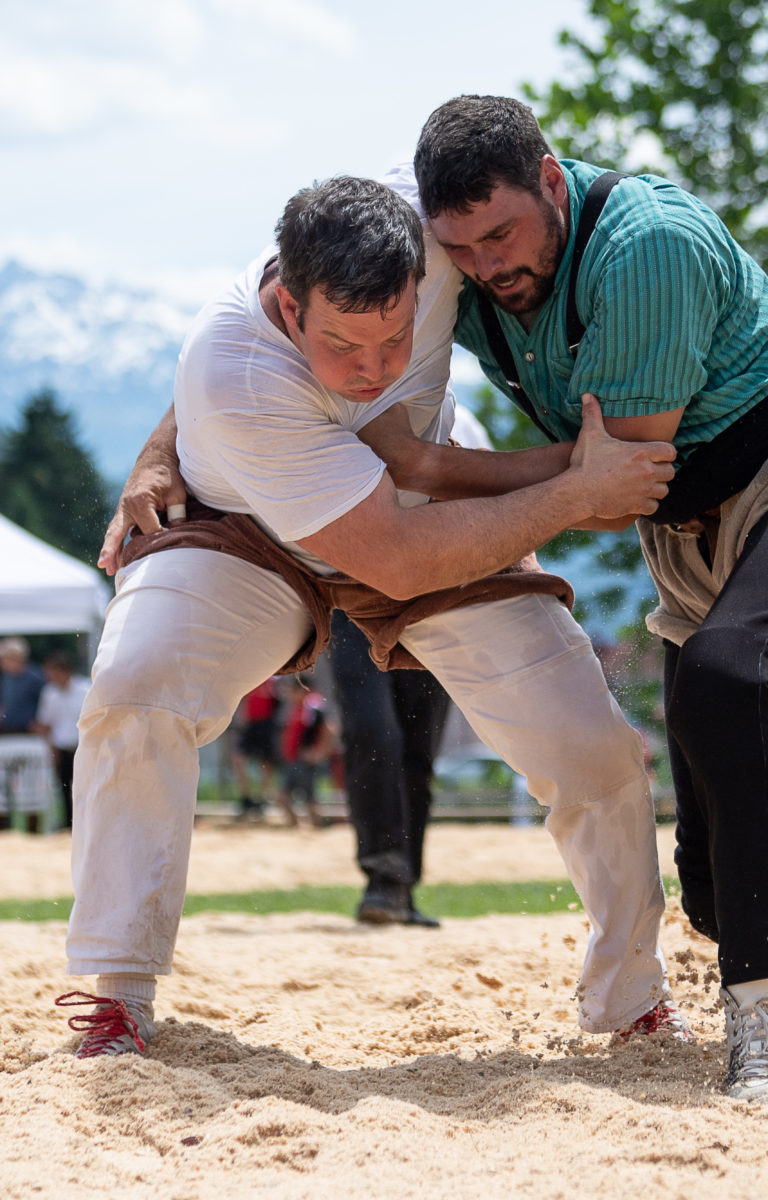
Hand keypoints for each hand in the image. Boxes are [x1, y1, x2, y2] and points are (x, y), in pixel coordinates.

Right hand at [98, 459, 186, 575]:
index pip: (151, 532)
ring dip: (111, 551)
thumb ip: (176, 515)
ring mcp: (122, 509)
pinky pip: (116, 529)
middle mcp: (126, 506)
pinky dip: (114, 543)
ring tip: (107, 570)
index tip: (171, 547)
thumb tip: (177, 536)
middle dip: (112, 550)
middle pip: (118, 533)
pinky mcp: (123, 511)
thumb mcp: (177, 494)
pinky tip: (112, 559)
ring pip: (114, 533)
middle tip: (105, 566)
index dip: (162, 541)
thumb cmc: (168, 475)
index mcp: (140, 502)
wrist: (156, 458)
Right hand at [571, 394, 675, 518]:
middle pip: (671, 471)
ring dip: (657, 488)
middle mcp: (646, 471)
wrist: (577, 491)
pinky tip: (639, 500)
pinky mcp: (636, 505)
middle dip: (663, 471)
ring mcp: (643, 490)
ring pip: (664, 490)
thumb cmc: (584, 463)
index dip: (666, 453)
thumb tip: (587, 394)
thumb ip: (592, 414)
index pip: (670, 451)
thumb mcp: (590, 435)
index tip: (657, 456)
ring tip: (646, 486)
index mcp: (640, 452)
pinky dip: (648, 505)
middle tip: (651, 471)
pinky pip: (654, 507)